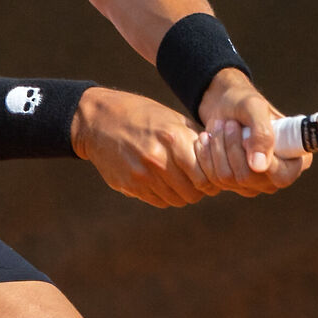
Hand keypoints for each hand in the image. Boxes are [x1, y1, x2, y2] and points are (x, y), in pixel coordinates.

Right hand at [71, 88, 216, 207]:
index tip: (211, 176)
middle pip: (193, 192)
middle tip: (197, 182)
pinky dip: (164, 195)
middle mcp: (158, 160)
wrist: (97, 120)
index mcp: (173, 139)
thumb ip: (194, 140)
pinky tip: (161, 181)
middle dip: (199, 189)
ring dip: (182, 194)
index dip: (212, 179)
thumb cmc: (141, 116)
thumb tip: (220, 161)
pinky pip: (158, 201)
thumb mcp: (171, 119)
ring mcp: (142, 175)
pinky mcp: (129, 185)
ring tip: (179, 181)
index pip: (206, 175)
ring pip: (176, 200)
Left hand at [194, 69, 309, 196]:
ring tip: (218, 126)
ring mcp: (255, 183)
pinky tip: (206, 138)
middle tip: (228, 124)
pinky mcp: (233, 184)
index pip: (282, 176)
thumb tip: (259, 167)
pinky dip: (205, 155)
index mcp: (296, 159)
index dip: (261, 159)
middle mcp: (278, 176)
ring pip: (227, 178)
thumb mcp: (255, 109)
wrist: (223, 106)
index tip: (245, 136)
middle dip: (232, 147)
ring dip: (217, 147)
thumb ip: (262, 134)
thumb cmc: (245, 103)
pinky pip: (212, 179)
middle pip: (248, 178)